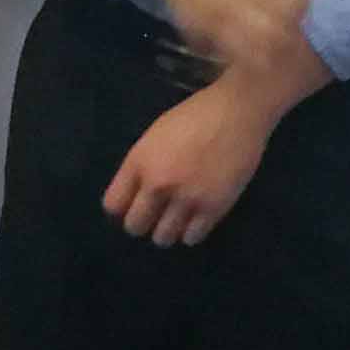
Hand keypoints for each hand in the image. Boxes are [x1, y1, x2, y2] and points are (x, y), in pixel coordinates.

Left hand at [102, 76, 286, 247]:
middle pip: (134, 226)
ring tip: (178, 217)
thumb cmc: (196, 115)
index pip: (112, 205)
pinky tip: (198, 217)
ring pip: (162, 238)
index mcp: (139, 161)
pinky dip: (192, 232)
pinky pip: (192, 238)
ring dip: (168, 230)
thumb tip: (136, 195)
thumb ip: (142, 165)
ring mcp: (185, 198)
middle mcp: (157, 184)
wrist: (238, 110)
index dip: (122, 208)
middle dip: (143, 222)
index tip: (134, 204)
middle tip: (157, 214)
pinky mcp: (213, 208)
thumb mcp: (156, 134)